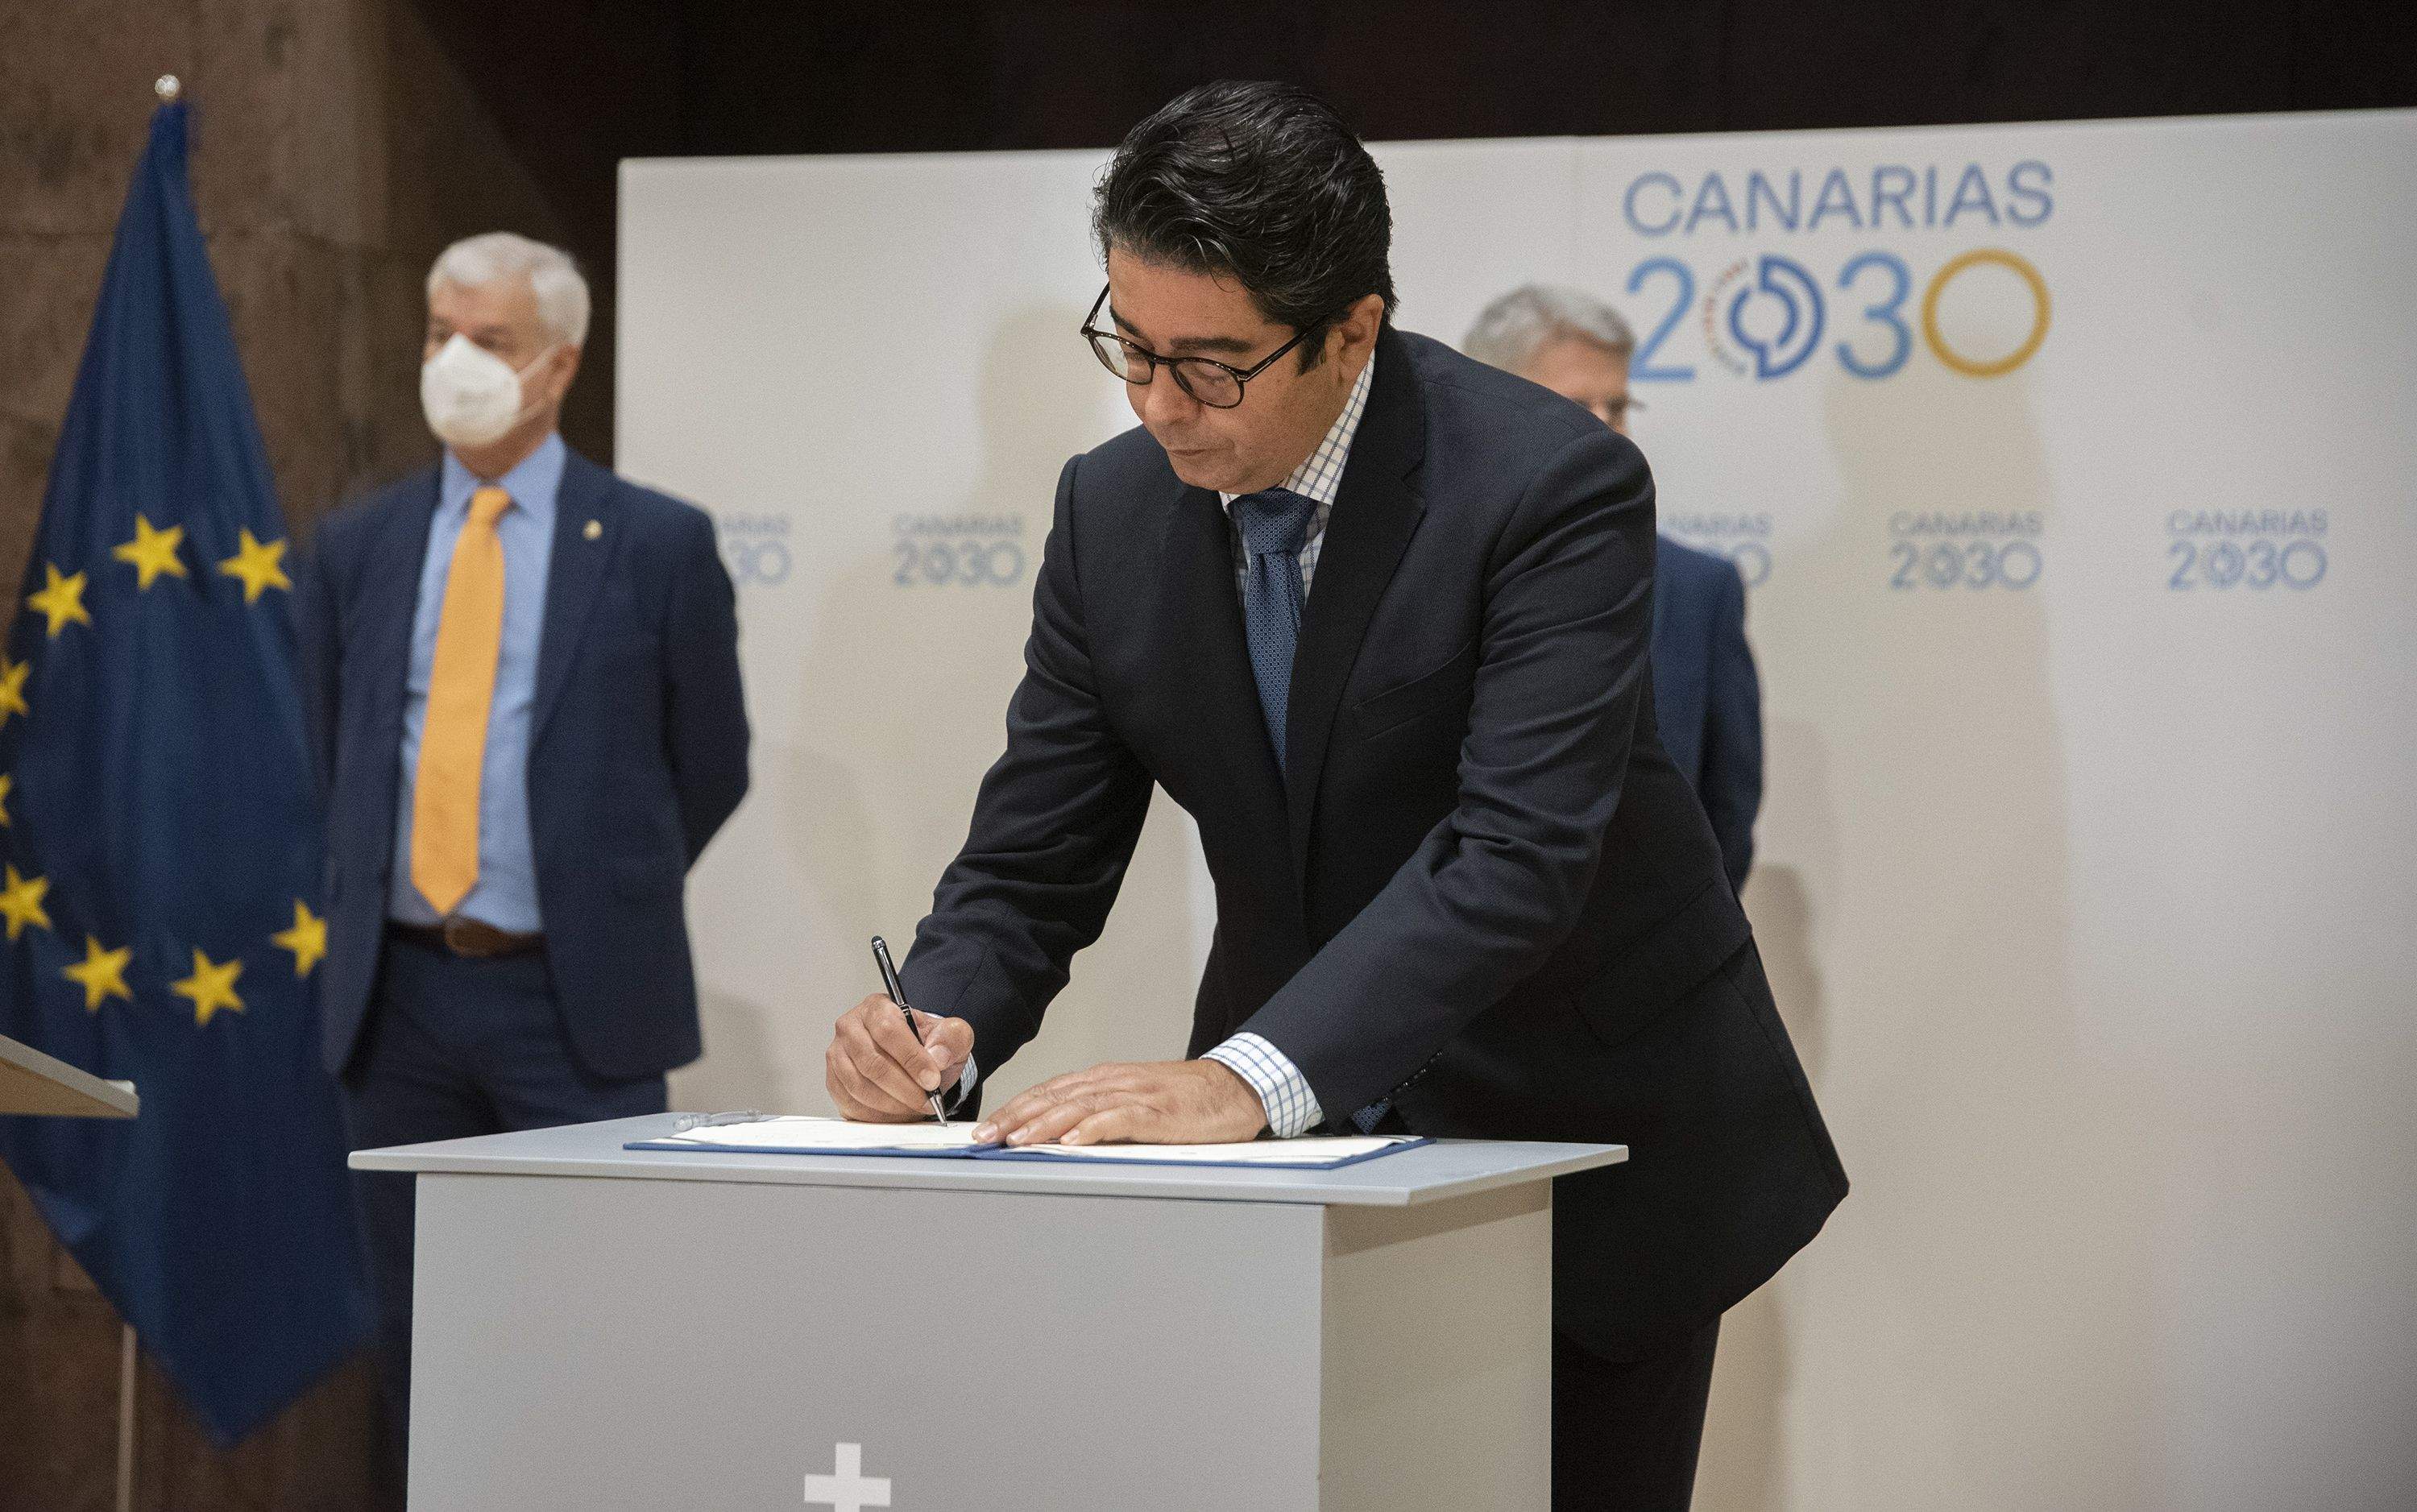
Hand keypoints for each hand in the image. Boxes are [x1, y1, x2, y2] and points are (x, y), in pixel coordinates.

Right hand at [825, 995, 973, 1122]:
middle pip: (872, 1063)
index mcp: (877, 1007)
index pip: (889, 1030)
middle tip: (926, 1100)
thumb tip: (937, 1056)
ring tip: (913, 1107)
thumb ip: (951, 1038)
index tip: (932, 1080)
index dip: (912, 1059)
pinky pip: (850, 1103)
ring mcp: (837, 1054)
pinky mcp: (833, 1080)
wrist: (912, 1060)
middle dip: (904, 1088)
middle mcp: (851, 1027)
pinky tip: (896, 1112)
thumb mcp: (951, 1034)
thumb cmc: (927, 1043)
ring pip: (860, 1086)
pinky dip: (876, 1114)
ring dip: (891, 1104)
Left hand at [974, 1059, 1267, 1146]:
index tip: (988, 1127)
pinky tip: (1073, 1142)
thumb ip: (1100, 1111)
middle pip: (1055, 1096)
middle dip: (1017, 1117)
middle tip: (986, 1137)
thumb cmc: (1187, 1099)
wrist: (1235, 1087)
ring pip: (1080, 1106)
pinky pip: (1121, 1120)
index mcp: (1106, 1080)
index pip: (1049, 1091)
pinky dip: (1094, 1129)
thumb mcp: (1135, 1099)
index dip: (1016, 1108)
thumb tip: (1059, 1134)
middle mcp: (1115, 1082)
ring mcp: (1137, 1095)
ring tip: (1017, 1141)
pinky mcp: (1159, 1113)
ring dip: (1045, 1124)